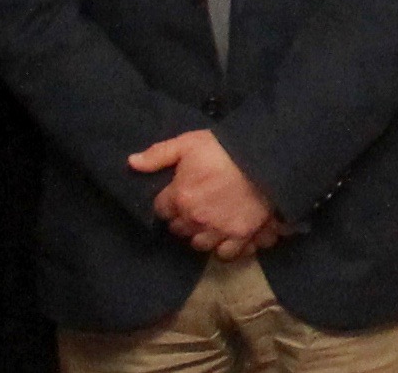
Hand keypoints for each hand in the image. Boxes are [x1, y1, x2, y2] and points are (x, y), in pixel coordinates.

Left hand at [128, 129, 278, 260]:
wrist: (266, 158)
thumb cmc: (224, 148)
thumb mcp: (188, 143)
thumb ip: (159, 155)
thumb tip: (131, 163)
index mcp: (180, 197)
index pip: (161, 210)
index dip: (168, 202)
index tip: (176, 195)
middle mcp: (196, 219)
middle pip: (179, 229)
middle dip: (183, 220)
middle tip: (193, 207)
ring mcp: (219, 230)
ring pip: (200, 244)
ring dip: (201, 235)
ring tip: (209, 223)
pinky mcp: (241, 236)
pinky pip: (227, 253)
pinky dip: (226, 247)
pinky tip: (227, 236)